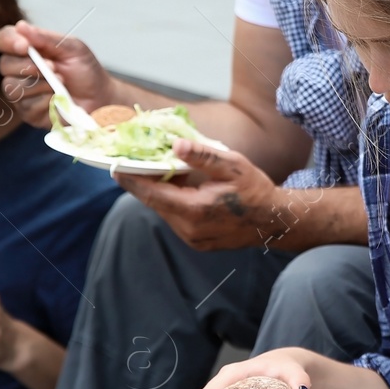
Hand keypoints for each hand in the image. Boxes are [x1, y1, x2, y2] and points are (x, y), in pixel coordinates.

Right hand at [0, 20, 118, 128]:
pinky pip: (26, 106)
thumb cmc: (85, 70)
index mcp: (28, 49)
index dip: (9, 42)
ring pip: (12, 87)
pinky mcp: (28, 112)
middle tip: (53, 67)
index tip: (25, 46)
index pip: (3, 40)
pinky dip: (45, 101)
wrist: (100, 98)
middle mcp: (19, 69)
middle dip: (28, 66)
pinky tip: (58, 99)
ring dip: (39, 84)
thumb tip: (21, 26)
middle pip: (5, 65)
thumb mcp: (72, 48)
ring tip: (60, 82)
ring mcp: (22, 92)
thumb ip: (47, 38)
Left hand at [118, 140, 281, 251]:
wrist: (274, 221)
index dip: (132, 180)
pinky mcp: (196, 242)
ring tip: (163, 170)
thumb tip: (176, 145)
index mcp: (195, 210)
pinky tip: (182, 187)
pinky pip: (175, 218)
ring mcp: (192, 239)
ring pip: (165, 211)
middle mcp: (189, 229)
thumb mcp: (232, 165)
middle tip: (135, 161)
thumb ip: (203, 156)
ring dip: (161, 192)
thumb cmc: (255, 190)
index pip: (153, 195)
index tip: (115, 167)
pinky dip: (173, 202)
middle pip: (155, 203)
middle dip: (145, 182)